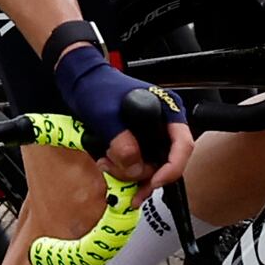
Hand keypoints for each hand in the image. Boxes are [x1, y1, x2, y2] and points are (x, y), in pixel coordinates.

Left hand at [41, 20, 185, 186]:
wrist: (81, 84)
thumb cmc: (97, 87)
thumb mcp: (107, 114)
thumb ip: (121, 141)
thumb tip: (135, 168)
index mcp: (168, 111)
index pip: (183, 145)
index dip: (172, 167)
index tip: (154, 180)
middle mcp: (164, 125)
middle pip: (167, 162)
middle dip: (143, 173)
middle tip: (118, 171)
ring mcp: (152, 136)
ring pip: (151, 168)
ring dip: (129, 173)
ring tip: (106, 163)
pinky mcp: (138, 144)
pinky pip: (138, 166)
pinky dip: (123, 171)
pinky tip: (107, 164)